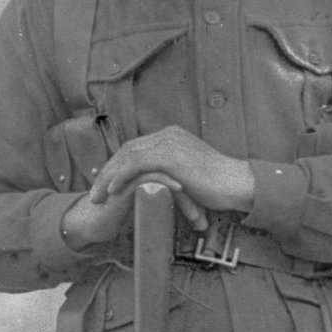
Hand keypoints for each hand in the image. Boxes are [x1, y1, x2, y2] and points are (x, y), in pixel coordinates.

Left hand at [89, 129, 255, 221]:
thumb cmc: (219, 186)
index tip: (103, 182)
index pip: (136, 148)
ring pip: (127, 156)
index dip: (116, 165)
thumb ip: (173, 175)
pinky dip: (121, 177)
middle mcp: (168, 135)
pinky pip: (136, 164)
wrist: (238, 184)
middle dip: (107, 171)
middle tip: (94, 190)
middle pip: (127, 150)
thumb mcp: (191, 175)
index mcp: (172, 137)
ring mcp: (169, 143)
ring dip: (109, 176)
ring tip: (98, 195)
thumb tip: (161, 188)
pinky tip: (112, 190)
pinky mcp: (170, 156)